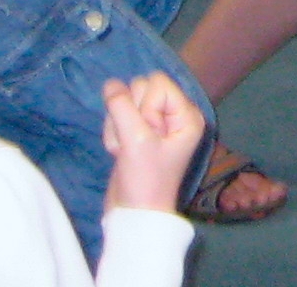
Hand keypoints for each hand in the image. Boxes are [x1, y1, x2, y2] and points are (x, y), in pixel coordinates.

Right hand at [100, 74, 207, 215]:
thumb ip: (121, 107)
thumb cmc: (144, 179)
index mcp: (186, 113)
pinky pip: (118, 116)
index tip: (149, 134)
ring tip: (127, 151)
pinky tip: (120, 153)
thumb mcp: (135, 140)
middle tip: (137, 144)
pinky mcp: (138, 132)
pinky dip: (114, 134)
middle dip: (129, 115)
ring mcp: (155, 123)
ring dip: (119, 126)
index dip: (145, 106)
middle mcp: (174, 114)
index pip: (157, 82)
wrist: (134, 214)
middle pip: (140, 87)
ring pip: (125, 101)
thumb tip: (110, 83)